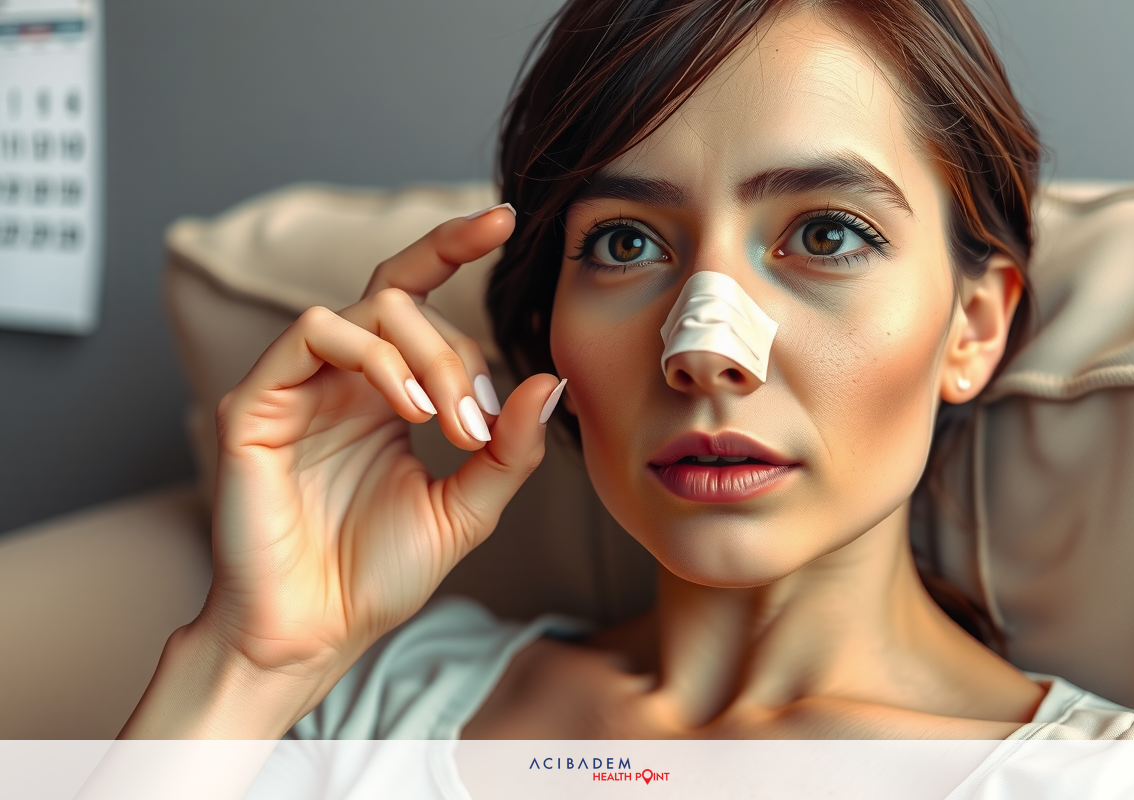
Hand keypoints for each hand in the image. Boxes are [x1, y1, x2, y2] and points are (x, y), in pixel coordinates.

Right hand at [196, 203, 560, 697]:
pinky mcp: (254, 403)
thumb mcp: (465, 509)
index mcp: (382, 392)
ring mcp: (294, 385)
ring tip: (449, 425)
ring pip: (365, 306)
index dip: (452, 247)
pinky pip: (314, 332)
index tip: (504, 220)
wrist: (313, 635)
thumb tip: (551, 382)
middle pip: (401, 297)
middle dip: (457, 350)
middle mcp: (338, 378)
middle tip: (479, 424)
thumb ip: (509, 450)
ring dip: (425, 354)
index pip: (416, 296)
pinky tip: (407, 410)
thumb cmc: (376, 575)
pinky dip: (374, 357)